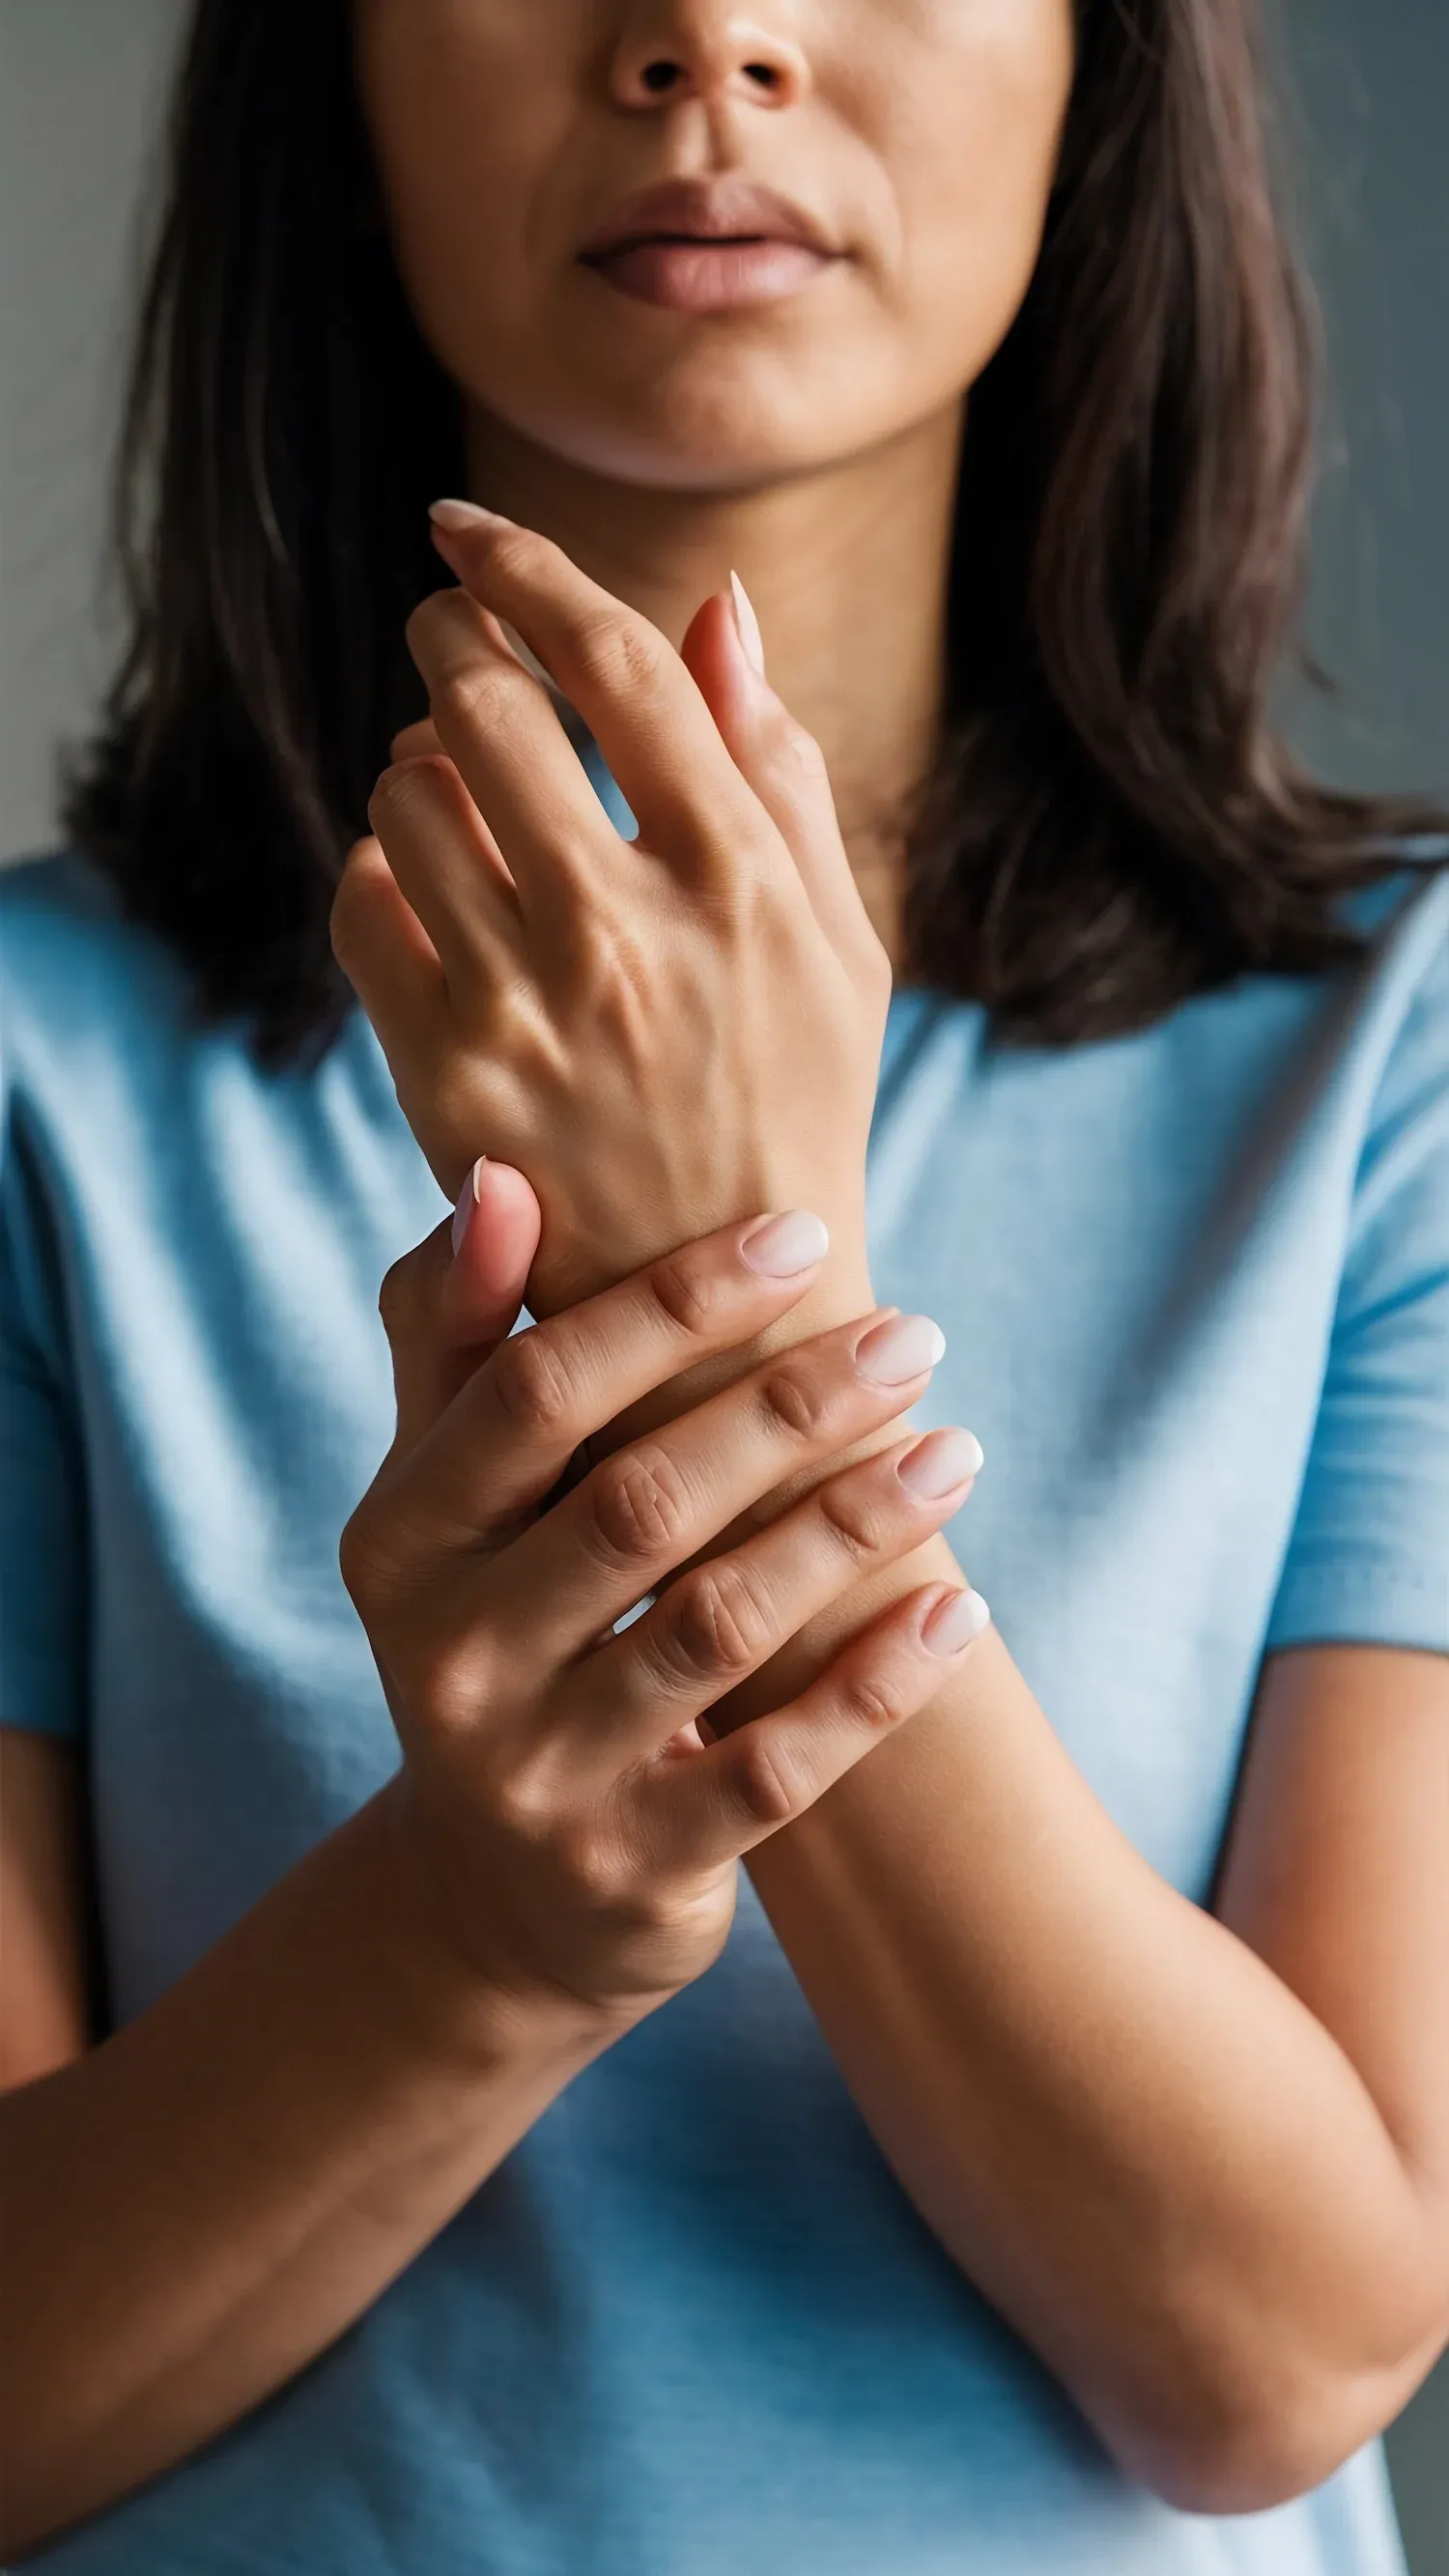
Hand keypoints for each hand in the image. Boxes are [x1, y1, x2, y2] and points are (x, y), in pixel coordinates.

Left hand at [329, 509, 889, 1322]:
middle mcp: (629, 933)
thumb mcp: (837, 936)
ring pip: (405, 795)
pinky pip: (361, 904)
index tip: (467, 529)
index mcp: (743, 881)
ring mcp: (527, 1008)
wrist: (726, 1313)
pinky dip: (378, 867)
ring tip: (457, 792)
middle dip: (444, 637)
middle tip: (447, 637)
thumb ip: (778, 766)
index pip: (613, 665)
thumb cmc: (795, 1103)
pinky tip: (425, 887)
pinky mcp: (444, 1075)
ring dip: (416, 762)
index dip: (525, 568)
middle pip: (479, 701)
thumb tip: (718, 604)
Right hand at [344, 1164, 986, 2026]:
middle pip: (639, 1503)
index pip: (536, 1393)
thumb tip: (498, 1176)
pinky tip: (960, 1606)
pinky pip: (778, 1770)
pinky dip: (877, 1685)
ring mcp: (536, 1775)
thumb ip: (458, 1341)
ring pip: (718, 1627)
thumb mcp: (445, 1503)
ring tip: (959, 1451)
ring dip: (851, 1528)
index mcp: (401, 1539)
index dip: (671, 1306)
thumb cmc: (496, 1633)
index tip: (804, 1236)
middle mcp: (448, 1658)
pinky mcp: (631, 1870)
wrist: (490, 1900)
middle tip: (917, 1338)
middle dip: (788, 1406)